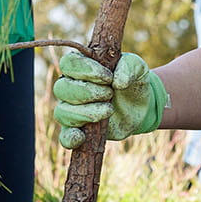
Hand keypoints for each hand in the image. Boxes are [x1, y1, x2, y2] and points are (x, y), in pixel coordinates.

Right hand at [51, 51, 168, 148]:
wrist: (139, 105)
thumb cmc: (131, 80)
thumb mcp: (136, 68)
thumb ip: (129, 67)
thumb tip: (117, 82)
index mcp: (79, 66)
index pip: (68, 63)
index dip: (85, 70)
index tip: (108, 77)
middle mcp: (69, 86)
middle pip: (61, 88)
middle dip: (87, 92)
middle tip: (109, 94)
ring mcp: (71, 109)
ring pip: (62, 112)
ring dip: (86, 113)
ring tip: (109, 110)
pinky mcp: (78, 130)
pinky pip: (65, 136)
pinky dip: (70, 138)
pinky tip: (80, 137)